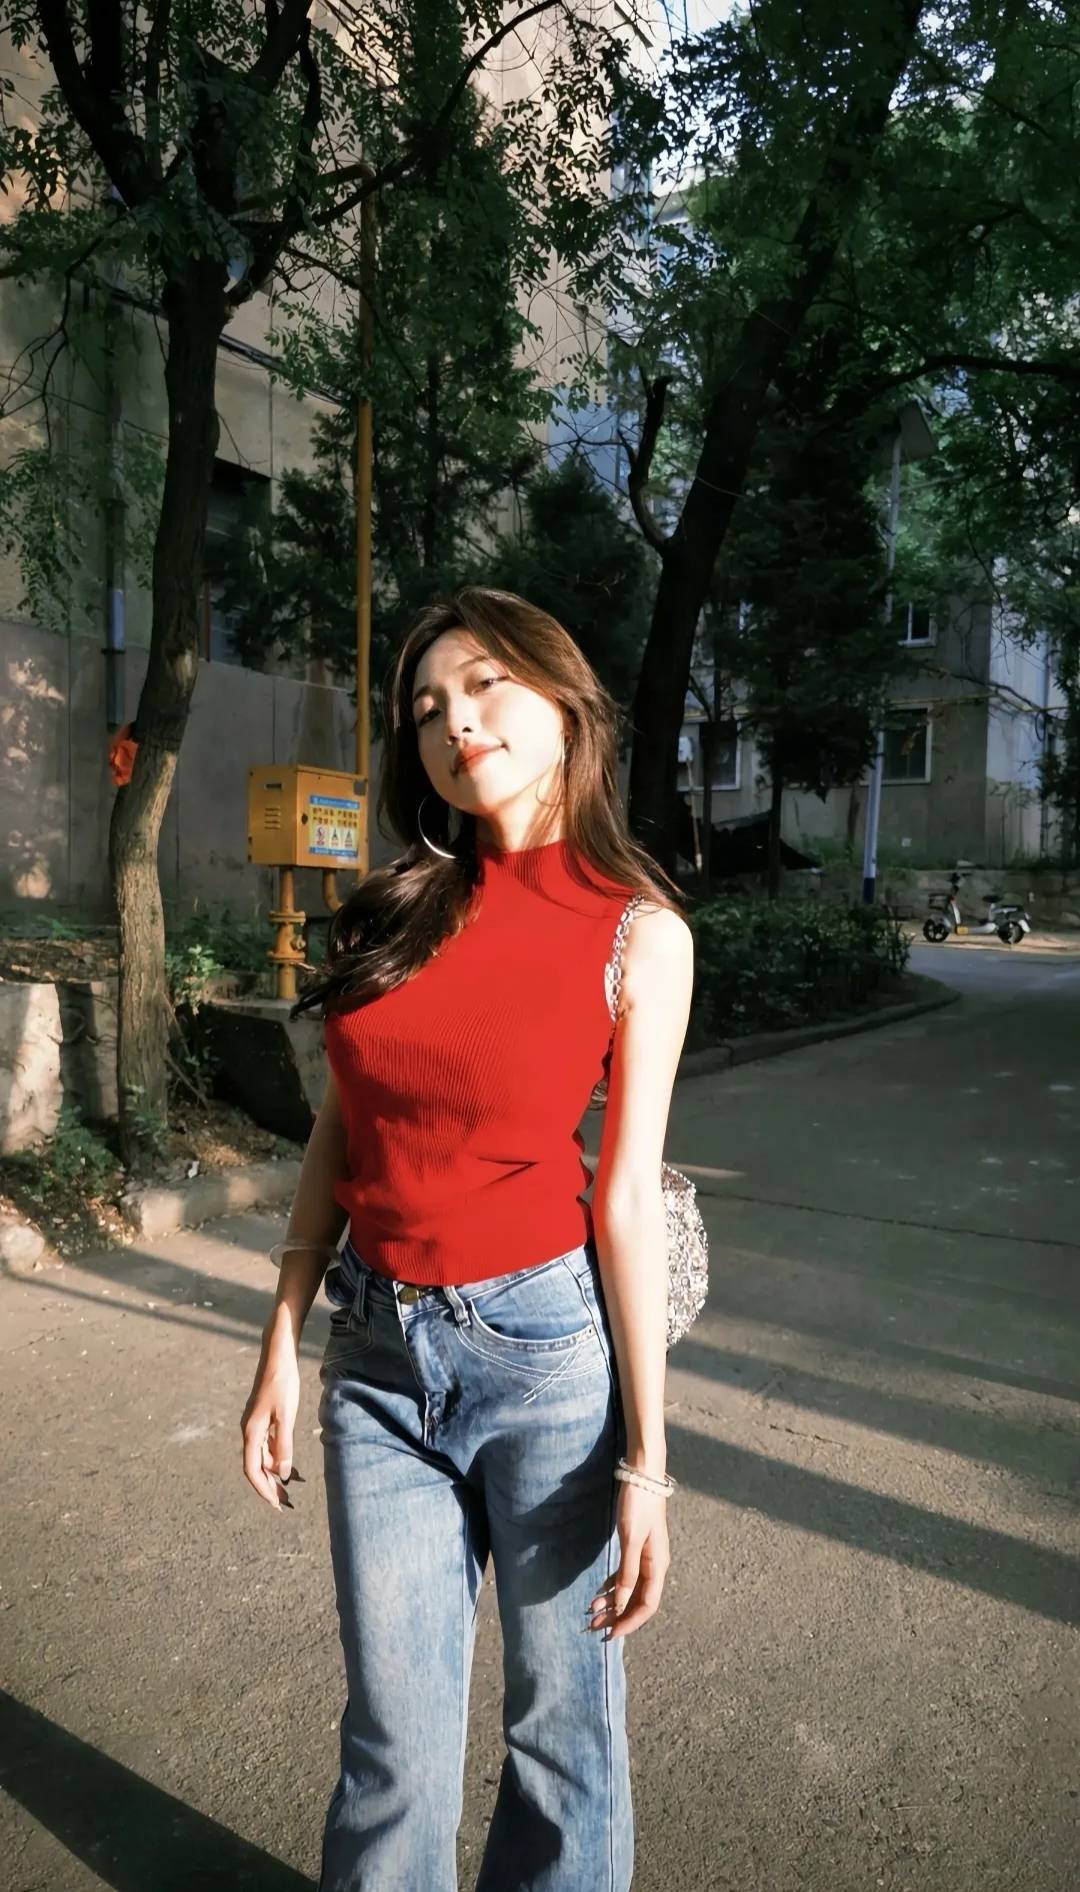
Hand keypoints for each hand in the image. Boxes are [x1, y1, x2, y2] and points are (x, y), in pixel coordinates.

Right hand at [240, 1337, 300, 1510]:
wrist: (278, 1355)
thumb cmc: (282, 1383)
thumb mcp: (286, 1415)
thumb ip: (284, 1445)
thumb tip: (282, 1474)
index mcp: (251, 1432)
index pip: (252, 1470)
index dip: (263, 1489)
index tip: (276, 1504)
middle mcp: (249, 1431)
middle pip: (256, 1466)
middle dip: (270, 1485)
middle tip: (286, 1502)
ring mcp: (255, 1424)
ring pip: (262, 1456)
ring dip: (274, 1473)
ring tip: (290, 1488)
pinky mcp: (263, 1418)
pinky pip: (267, 1445)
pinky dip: (276, 1457)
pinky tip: (288, 1464)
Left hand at [587, 1482, 669, 1639]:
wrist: (643, 1475)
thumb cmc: (637, 1505)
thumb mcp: (630, 1539)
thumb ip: (627, 1572)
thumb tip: (621, 1603)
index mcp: (657, 1566)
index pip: (646, 1605)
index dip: (629, 1622)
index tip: (610, 1633)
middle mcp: (655, 1565)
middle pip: (638, 1600)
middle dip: (617, 1616)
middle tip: (593, 1627)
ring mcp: (647, 1556)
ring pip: (631, 1589)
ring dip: (613, 1603)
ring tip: (592, 1613)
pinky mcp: (638, 1547)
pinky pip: (627, 1575)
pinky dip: (613, 1586)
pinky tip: (600, 1593)